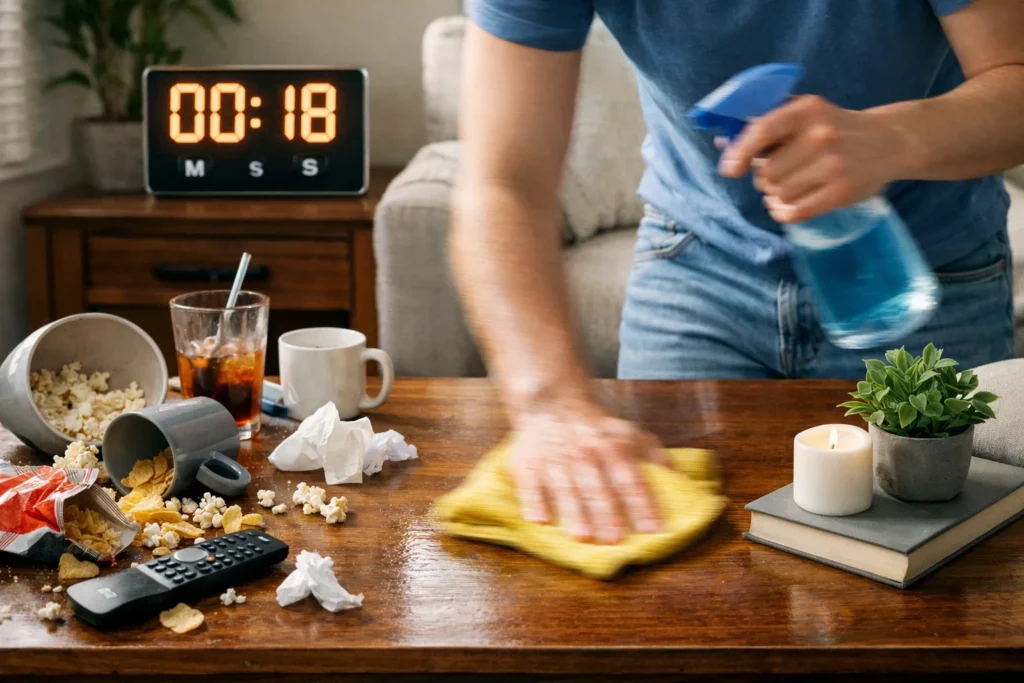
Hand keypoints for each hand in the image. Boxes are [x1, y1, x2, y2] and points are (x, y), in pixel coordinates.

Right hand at [509, 403, 666, 543]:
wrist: (550, 404)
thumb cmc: (594, 428)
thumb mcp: (627, 432)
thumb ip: (652, 454)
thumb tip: (678, 478)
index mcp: (612, 447)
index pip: (630, 479)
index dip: (642, 504)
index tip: (653, 529)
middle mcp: (584, 454)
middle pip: (597, 487)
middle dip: (607, 513)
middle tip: (615, 540)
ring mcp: (554, 460)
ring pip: (566, 489)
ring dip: (574, 513)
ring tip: (583, 536)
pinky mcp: (528, 465)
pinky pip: (530, 485)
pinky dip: (533, 502)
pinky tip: (539, 520)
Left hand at [718, 95, 906, 222]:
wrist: (888, 142)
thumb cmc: (834, 127)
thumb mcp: (805, 113)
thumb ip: (765, 123)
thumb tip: (722, 144)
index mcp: (807, 111)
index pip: (763, 130)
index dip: (740, 152)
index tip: (729, 170)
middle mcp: (821, 136)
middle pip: (766, 172)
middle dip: (765, 176)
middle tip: (779, 171)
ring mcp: (834, 166)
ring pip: (779, 193)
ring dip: (775, 194)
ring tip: (789, 185)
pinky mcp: (842, 192)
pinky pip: (795, 212)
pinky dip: (783, 212)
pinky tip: (785, 205)